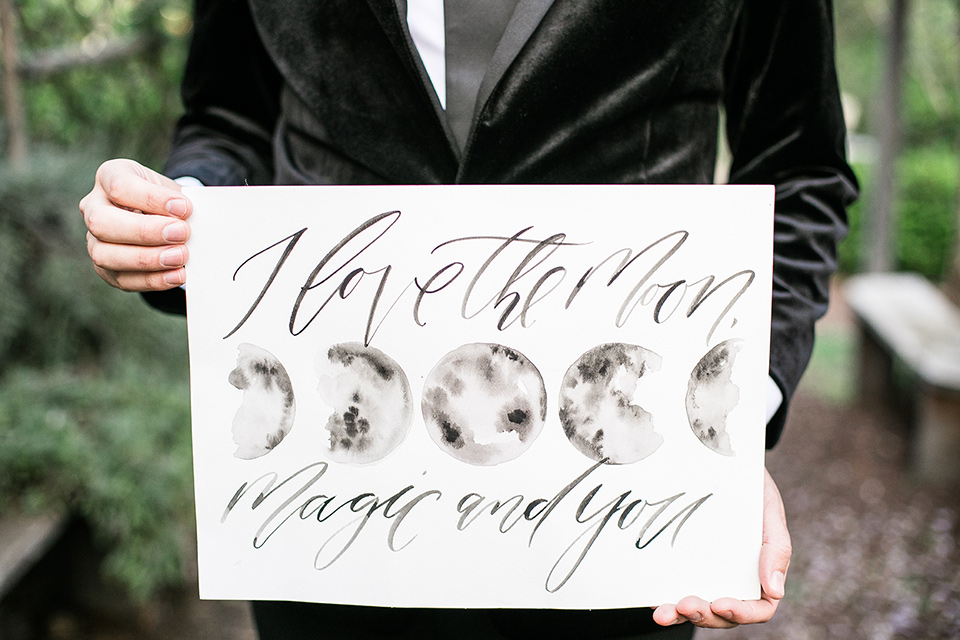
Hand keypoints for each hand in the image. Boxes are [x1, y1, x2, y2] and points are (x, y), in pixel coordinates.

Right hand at [80, 158, 192, 290]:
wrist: (168, 218)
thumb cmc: (170, 201)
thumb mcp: (174, 191)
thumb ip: (180, 204)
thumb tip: (193, 221)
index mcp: (109, 176)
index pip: (119, 186)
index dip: (152, 199)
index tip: (184, 208)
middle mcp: (94, 207)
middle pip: (102, 222)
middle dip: (144, 231)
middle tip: (181, 233)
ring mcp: (94, 240)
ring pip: (104, 255)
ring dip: (147, 259)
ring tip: (181, 257)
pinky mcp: (105, 268)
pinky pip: (122, 279)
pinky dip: (153, 280)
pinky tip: (178, 275)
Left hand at [652, 466, 790, 627]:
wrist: (723, 460)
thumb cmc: (753, 489)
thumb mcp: (769, 512)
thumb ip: (776, 548)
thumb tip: (775, 592)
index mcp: (761, 574)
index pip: (757, 608)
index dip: (740, 613)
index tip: (720, 603)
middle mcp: (733, 580)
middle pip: (721, 614)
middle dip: (702, 615)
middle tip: (683, 605)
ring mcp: (706, 573)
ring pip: (696, 606)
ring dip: (679, 614)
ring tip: (662, 613)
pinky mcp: (683, 563)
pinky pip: (674, 586)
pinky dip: (663, 596)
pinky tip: (651, 598)